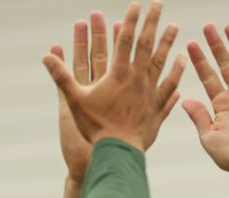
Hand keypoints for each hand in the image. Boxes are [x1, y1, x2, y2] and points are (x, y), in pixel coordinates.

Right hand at [42, 1, 184, 151]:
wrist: (119, 151)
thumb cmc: (95, 126)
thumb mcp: (74, 100)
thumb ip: (61, 77)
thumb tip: (45, 56)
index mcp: (118, 73)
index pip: (125, 40)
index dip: (130, 20)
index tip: (136, 4)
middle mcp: (138, 78)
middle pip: (147, 44)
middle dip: (152, 22)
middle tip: (159, 4)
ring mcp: (150, 92)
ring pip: (162, 62)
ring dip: (168, 42)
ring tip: (174, 26)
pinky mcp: (158, 107)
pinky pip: (170, 86)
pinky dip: (177, 73)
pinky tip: (182, 61)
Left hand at [182, 24, 228, 180]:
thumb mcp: (208, 137)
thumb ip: (199, 117)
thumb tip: (185, 100)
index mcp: (220, 104)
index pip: (207, 76)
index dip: (199, 60)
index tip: (190, 43)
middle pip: (224, 64)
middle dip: (216, 45)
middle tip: (208, 26)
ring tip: (228, 26)